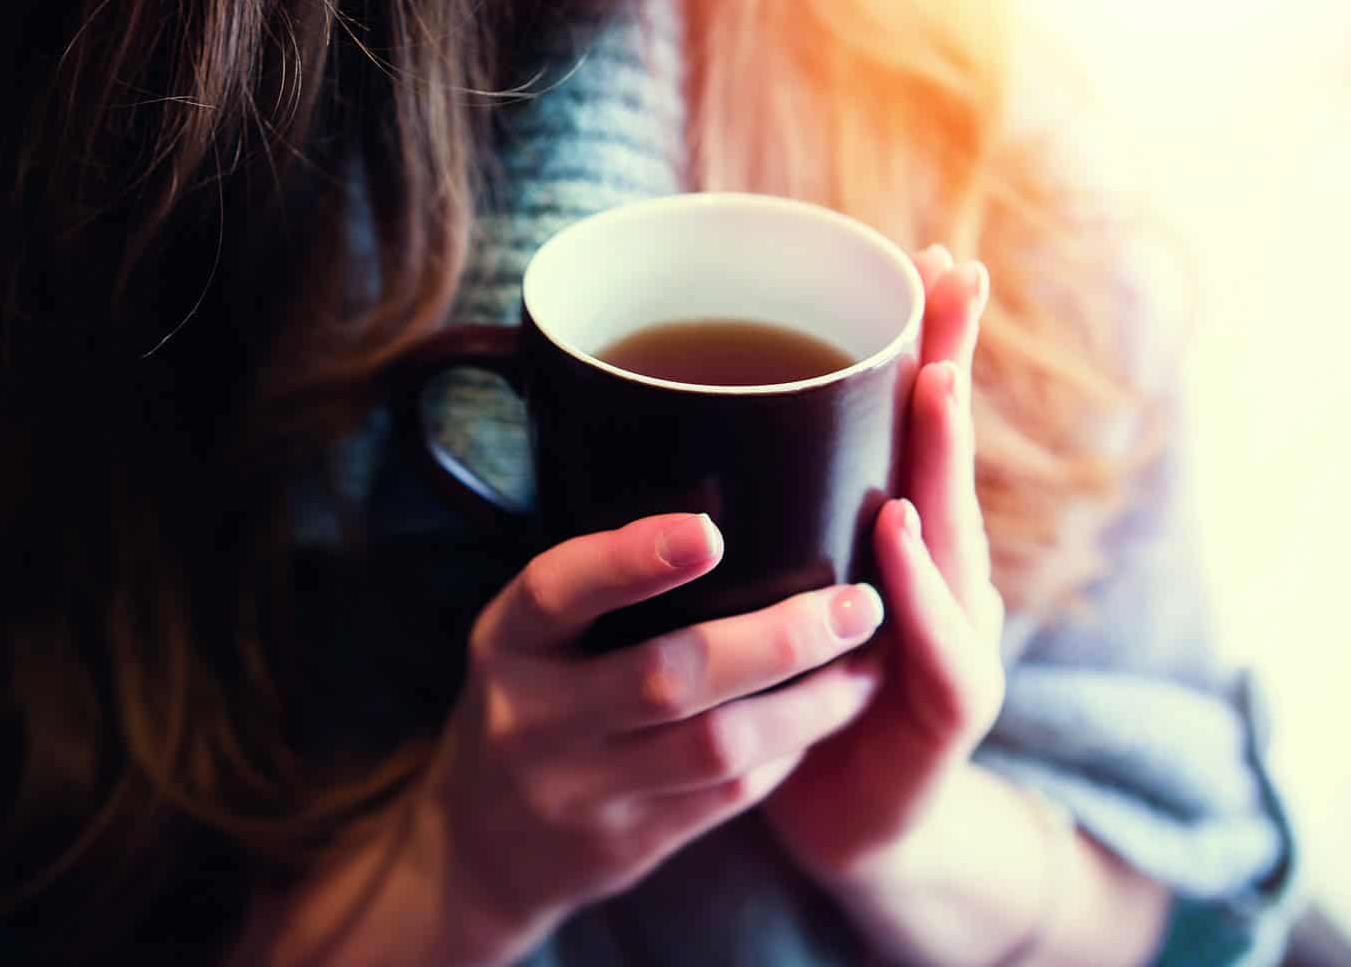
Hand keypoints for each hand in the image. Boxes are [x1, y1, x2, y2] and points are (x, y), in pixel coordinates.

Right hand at [414, 513, 886, 961]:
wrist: (483, 848)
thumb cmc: (530, 700)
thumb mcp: (527, 638)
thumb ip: (596, 586)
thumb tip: (725, 502)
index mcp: (507, 643)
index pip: (558, 590)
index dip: (631, 559)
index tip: (708, 529)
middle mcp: (534, 718)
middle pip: (664, 677)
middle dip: (775, 639)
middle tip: (857, 601)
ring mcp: (580, 791)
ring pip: (715, 746)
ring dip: (807, 702)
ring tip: (867, 659)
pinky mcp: (627, 844)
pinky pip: (726, 796)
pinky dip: (788, 746)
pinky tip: (828, 710)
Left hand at [763, 246, 1006, 881]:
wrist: (841, 825)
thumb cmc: (792, 700)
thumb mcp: (767, 597)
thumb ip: (754, 522)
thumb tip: (669, 431)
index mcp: (897, 541)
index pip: (915, 429)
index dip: (926, 344)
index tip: (928, 258)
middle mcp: (940, 575)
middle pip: (949, 458)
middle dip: (951, 364)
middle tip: (952, 279)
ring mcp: (958, 637)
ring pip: (958, 538)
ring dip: (942, 459)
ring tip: (928, 383)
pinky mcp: (953, 711)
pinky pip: (941, 650)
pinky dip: (918, 592)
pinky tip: (895, 534)